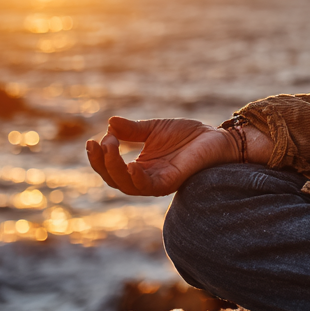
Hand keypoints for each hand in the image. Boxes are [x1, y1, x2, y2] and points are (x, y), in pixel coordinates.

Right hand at [86, 117, 237, 196]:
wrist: (216, 136)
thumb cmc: (188, 135)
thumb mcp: (155, 129)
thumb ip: (132, 129)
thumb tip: (109, 123)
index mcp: (140, 167)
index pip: (111, 169)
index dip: (99, 157)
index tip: (93, 139)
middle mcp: (145, 178)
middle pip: (114, 180)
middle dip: (101, 163)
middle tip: (100, 142)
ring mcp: (157, 182)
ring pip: (127, 185)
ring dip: (114, 168)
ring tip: (109, 146)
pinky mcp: (171, 182)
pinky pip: (149, 187)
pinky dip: (137, 178)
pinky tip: (131, 166)